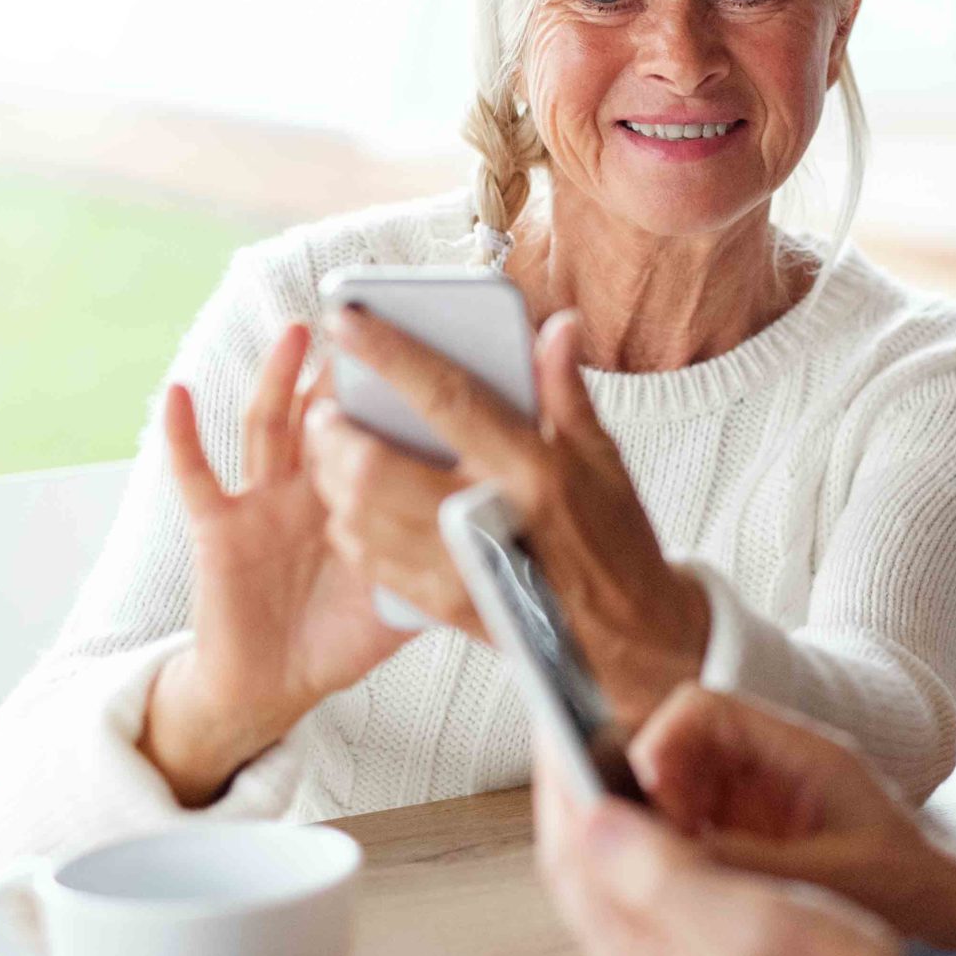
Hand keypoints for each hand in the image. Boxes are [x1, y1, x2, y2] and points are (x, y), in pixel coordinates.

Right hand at [143, 325, 415, 805]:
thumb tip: (510, 531)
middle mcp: (311, 486)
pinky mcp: (219, 527)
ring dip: (277, 379)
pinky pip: (196, 476)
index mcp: (362, 496)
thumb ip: (448, 560)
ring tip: (297, 334)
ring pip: (271, 427)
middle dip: (344, 370)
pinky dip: (182, 435)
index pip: (382, 429)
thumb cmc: (343, 636)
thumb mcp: (407, 597)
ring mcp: (264, 500)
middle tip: (370, 319)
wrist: (275, 686)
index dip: (400, 390)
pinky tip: (179, 393)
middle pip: (329, 414)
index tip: (430, 342)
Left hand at [321, 305, 709, 721]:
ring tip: (331, 450)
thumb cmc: (616, 538)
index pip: (447, 399)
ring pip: (362, 516)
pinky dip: (348, 526)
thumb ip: (565, 391)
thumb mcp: (603, 458)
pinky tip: (349, 504)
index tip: (349, 321)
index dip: (391, 356)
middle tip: (328, 408)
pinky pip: (371, 561)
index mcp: (532, 470)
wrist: (627, 634)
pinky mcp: (444, 603)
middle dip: (338, 431)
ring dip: (332, 477)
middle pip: (379, 467)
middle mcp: (490, 517)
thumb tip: (557, 327)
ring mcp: (461, 567)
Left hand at [534, 739, 900, 955]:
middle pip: (583, 871)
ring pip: (613, 883)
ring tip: (614, 763)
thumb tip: (591, 816)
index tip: (557, 718)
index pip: (573, 858)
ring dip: (611, 819)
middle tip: (574, 729)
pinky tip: (671, 823)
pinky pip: (649, 900)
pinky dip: (648, 848)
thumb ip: (660, 874)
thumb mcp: (756, 925)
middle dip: (577, 798)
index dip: (562, 783)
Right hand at [633, 684, 955, 951]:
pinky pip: (677, 847)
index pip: (701, 711)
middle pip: (668, 753)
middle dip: (640, 794)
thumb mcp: (842, 872)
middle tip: (631, 847)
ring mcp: (743, 812)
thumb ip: (760, 861)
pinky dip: (662, 869)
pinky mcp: (736, 853)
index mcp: (797, 751)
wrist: (951, 931)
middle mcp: (761, 772)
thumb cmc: (914, 891)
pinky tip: (670, 904)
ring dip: (645, 836)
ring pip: (662, 802)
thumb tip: (679, 856)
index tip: (648, 790)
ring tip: (654, 883)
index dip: (662, 741)